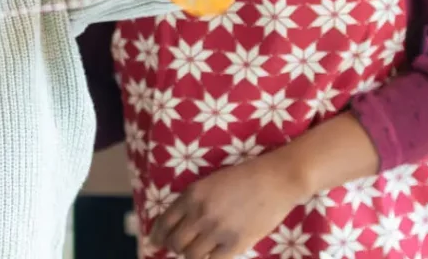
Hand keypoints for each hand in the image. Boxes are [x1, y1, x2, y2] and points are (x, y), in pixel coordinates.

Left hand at [149, 154, 306, 258]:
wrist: (275, 180)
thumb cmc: (244, 177)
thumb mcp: (210, 182)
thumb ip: (193, 201)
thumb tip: (177, 222)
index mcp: (192, 195)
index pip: (165, 222)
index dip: (156, 236)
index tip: (153, 243)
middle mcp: (200, 213)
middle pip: (175, 242)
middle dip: (175, 247)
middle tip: (180, 247)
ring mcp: (217, 230)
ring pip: (191, 255)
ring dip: (192, 254)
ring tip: (199, 250)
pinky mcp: (235, 244)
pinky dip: (210, 258)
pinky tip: (214, 252)